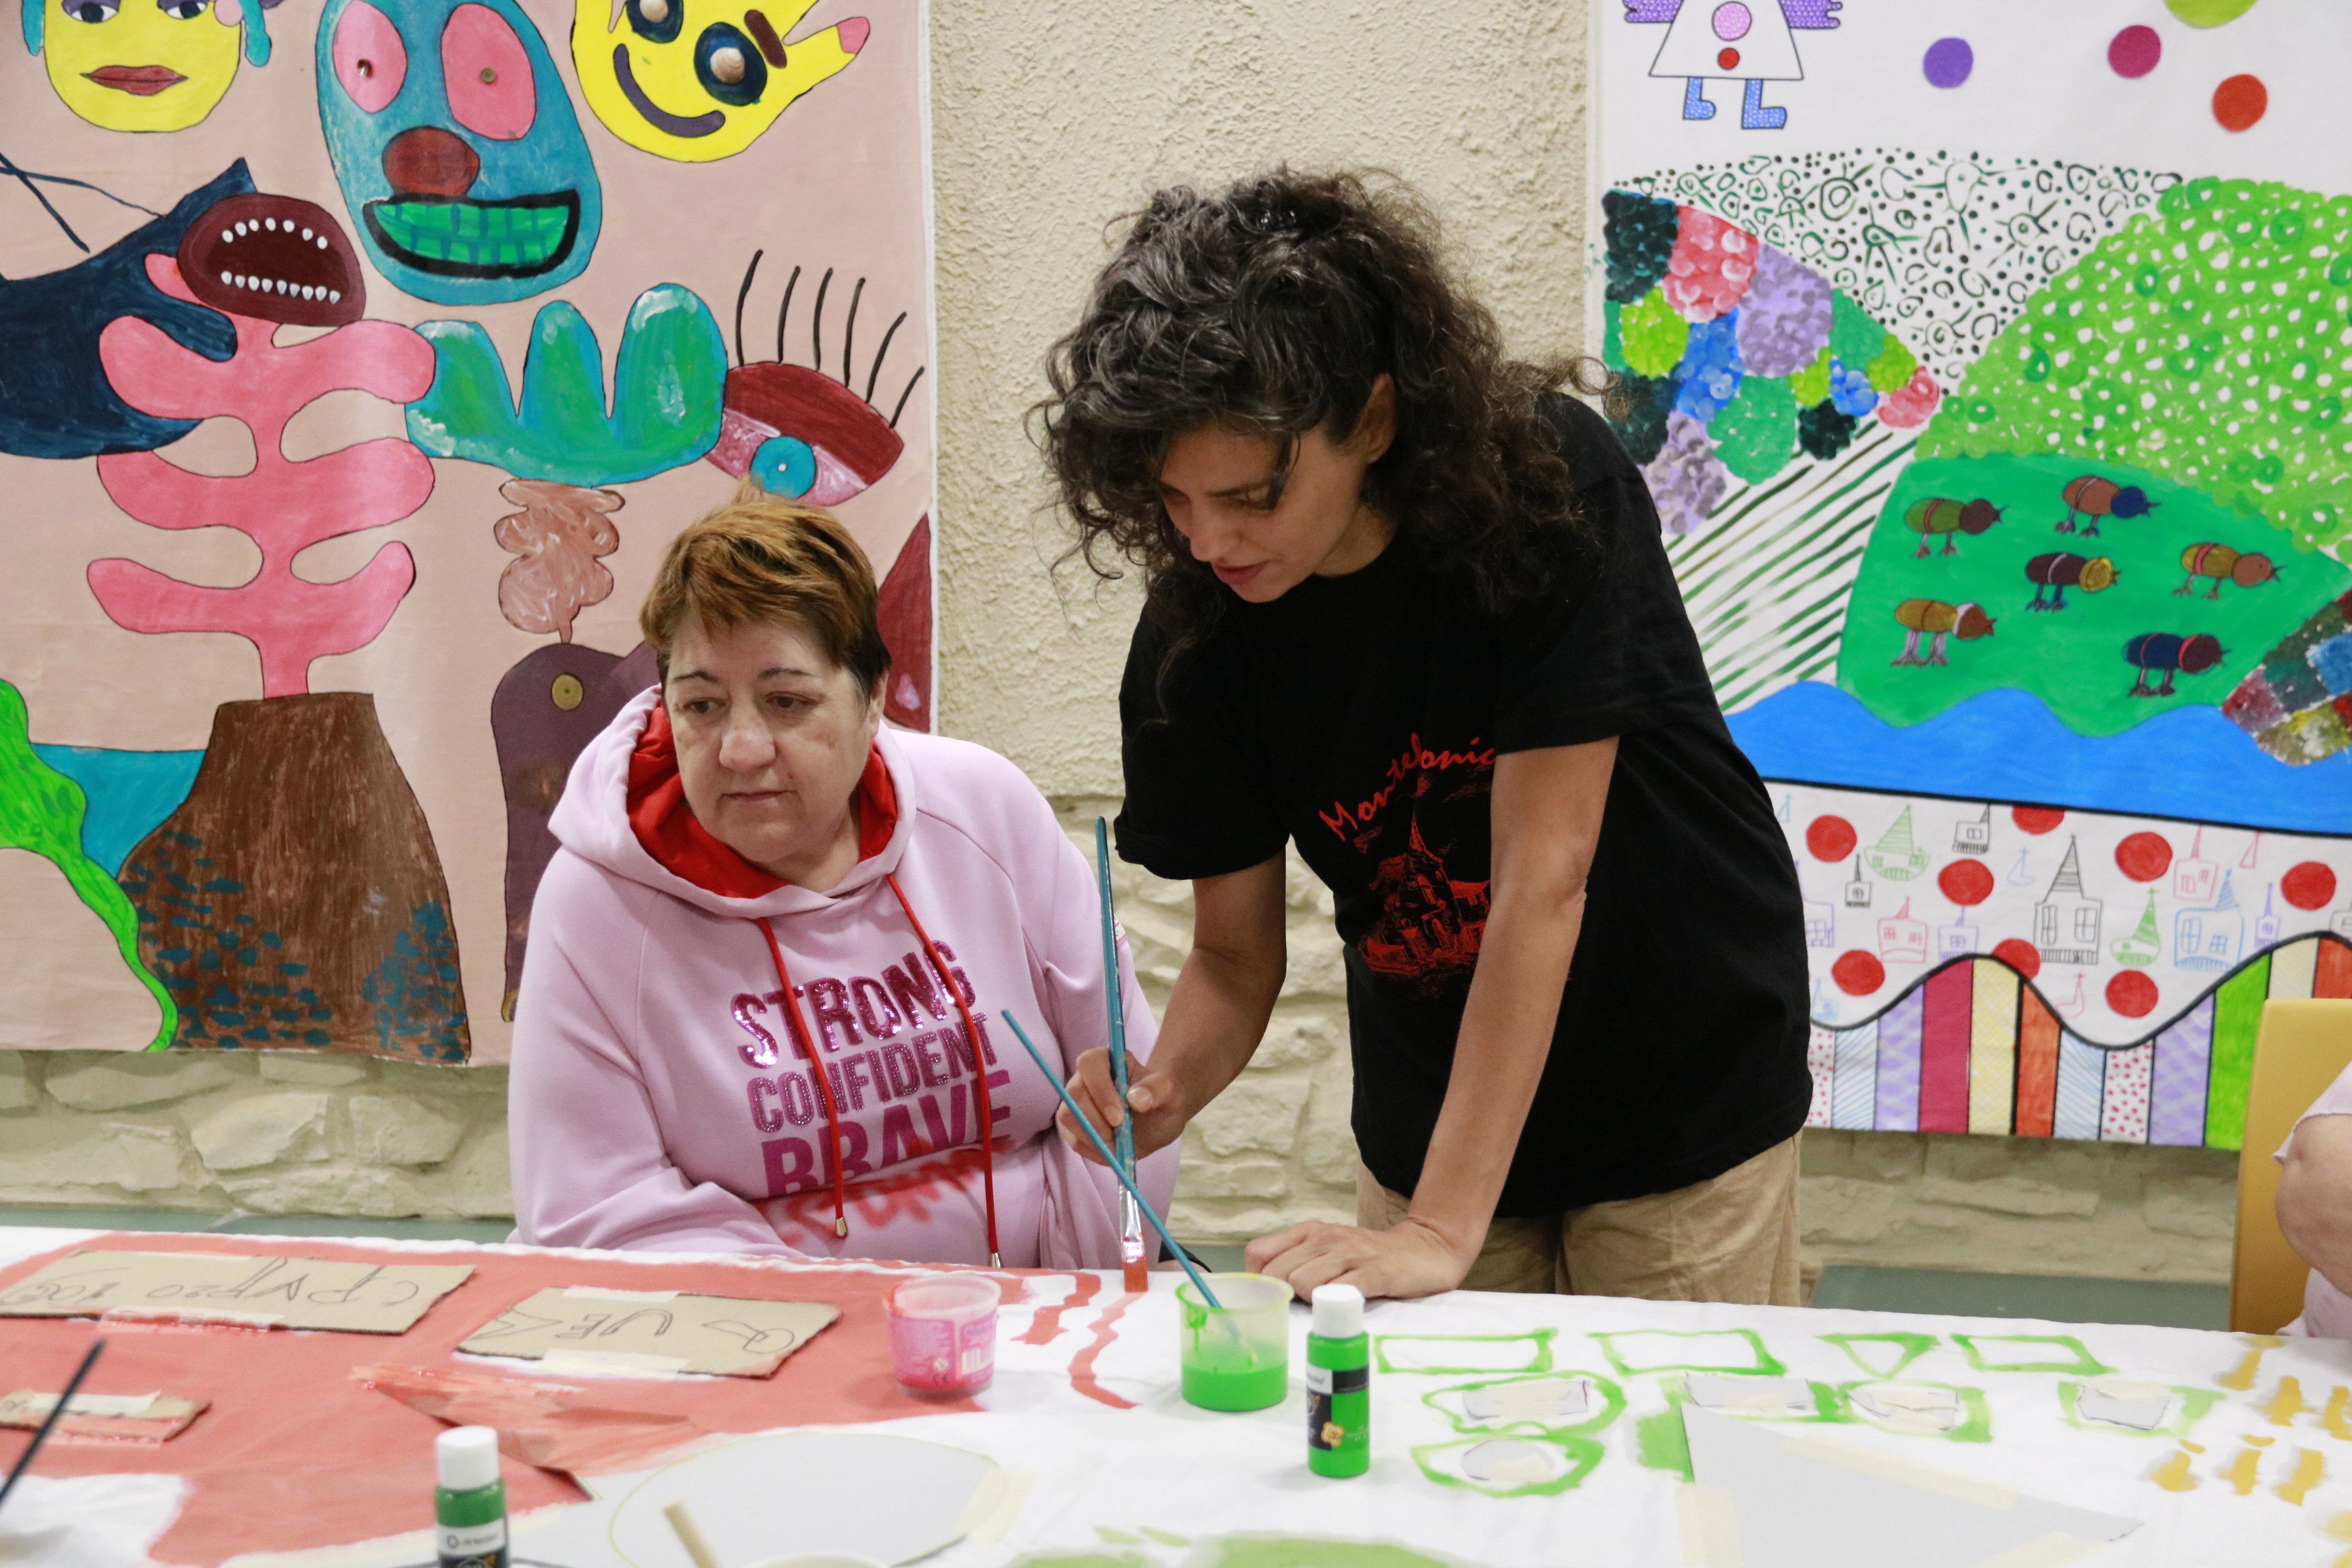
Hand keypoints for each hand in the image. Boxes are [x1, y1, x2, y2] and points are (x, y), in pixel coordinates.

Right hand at [1056, 1046, 1187, 1165]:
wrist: (1157, 1121)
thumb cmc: (1162, 1100)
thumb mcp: (1171, 1093)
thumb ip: (1158, 1089)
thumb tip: (1135, 1098)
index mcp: (1107, 1059)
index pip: (1089, 1063)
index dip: (1100, 1090)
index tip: (1119, 1117)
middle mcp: (1085, 1078)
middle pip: (1073, 1093)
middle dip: (1095, 1119)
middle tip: (1119, 1135)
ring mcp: (1075, 1102)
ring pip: (1067, 1116)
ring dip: (1092, 1136)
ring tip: (1118, 1143)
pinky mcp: (1073, 1126)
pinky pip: (1072, 1139)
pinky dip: (1092, 1149)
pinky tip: (1113, 1149)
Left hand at [1243, 1216, 1473, 1300]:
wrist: (1423, 1250)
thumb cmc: (1367, 1257)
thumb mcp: (1326, 1249)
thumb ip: (1295, 1261)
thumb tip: (1264, 1289)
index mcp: (1308, 1232)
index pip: (1257, 1254)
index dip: (1261, 1280)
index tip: (1278, 1294)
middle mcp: (1325, 1238)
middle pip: (1277, 1274)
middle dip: (1285, 1295)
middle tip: (1308, 1301)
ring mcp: (1350, 1254)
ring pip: (1301, 1283)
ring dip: (1309, 1301)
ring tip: (1329, 1300)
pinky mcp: (1374, 1273)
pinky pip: (1338, 1292)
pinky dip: (1335, 1304)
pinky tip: (1345, 1304)